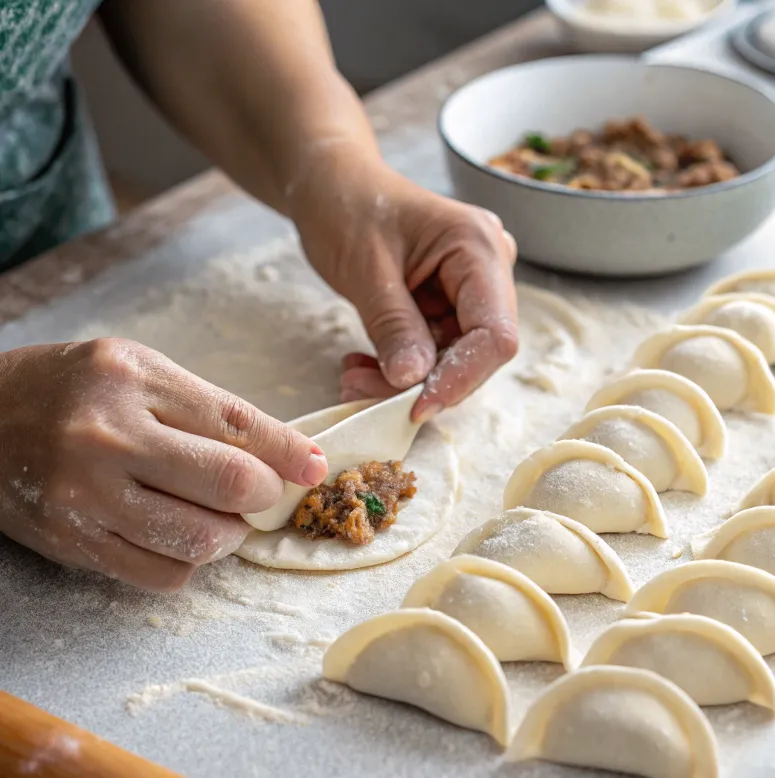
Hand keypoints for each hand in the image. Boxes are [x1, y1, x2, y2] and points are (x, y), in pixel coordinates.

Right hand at [0, 339, 326, 590]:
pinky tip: (181, 534)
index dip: (289, 451)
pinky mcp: (73, 543)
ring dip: (230, 535)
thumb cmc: (74, 389)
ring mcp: (86, 495)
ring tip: (222, 515)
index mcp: (133, 379)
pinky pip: (161, 575)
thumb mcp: (140, 371)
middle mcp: (108, 436)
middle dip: (266, 496)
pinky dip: (190, 561)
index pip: (237, 422)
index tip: (315, 468)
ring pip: (199, 540)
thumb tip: (283, 456)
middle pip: (229, 484)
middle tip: (264, 493)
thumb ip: (209, 409)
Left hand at [292, 156, 517, 421]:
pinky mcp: (447, 304)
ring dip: (402, 379)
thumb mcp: (364, 269)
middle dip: (422, 382)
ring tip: (352, 377)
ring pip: (450, 358)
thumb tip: (413, 383)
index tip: (414, 408)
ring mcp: (469, 289)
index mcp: (478, 248)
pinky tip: (361, 365)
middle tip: (360, 391)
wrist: (332, 185)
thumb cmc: (345, 208)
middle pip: (475, 352)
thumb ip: (393, 326)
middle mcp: (487, 269)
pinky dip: (397, 365)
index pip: (494, 333)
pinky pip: (432, 350)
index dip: (461, 378)